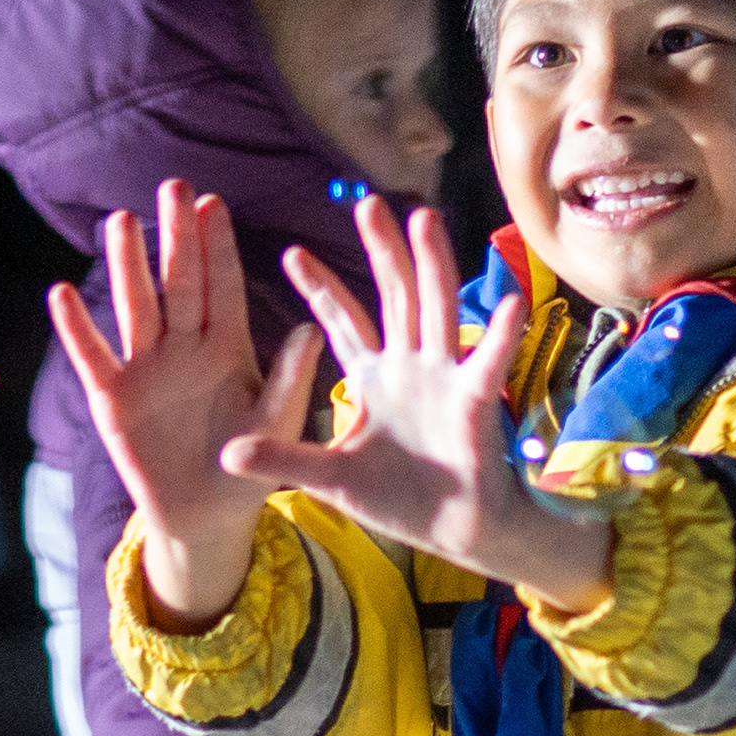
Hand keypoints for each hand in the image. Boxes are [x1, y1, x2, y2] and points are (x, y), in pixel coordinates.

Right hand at [50, 181, 320, 630]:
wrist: (205, 516)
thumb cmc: (247, 468)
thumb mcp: (275, 425)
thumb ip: (290, 381)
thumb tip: (310, 331)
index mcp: (227, 348)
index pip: (221, 286)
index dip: (217, 248)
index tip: (214, 204)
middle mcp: (184, 348)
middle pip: (177, 282)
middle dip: (175, 236)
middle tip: (174, 187)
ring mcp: (146, 368)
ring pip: (136, 307)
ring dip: (128, 266)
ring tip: (121, 222)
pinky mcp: (112, 398)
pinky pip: (93, 356)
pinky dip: (77, 328)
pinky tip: (62, 293)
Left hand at [230, 195, 614, 613]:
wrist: (454, 532)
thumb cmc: (397, 500)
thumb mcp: (328, 478)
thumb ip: (283, 458)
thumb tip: (224, 452)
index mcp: (373, 378)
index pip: (343, 323)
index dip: (320, 289)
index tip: (290, 252)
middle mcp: (410, 366)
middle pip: (394, 295)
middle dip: (381, 250)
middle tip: (367, 202)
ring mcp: (444, 378)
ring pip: (437, 309)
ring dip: (432, 264)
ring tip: (425, 219)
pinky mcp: (475, 400)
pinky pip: (489, 361)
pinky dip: (501, 332)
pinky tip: (510, 301)